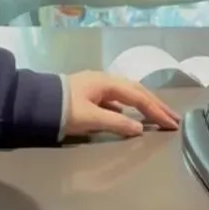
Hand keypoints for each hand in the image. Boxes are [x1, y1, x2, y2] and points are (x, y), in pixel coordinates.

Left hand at [64, 71, 180, 137]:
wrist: (35, 104)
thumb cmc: (63, 110)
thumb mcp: (91, 118)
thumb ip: (116, 124)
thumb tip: (139, 128)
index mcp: (106, 83)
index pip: (138, 96)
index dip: (156, 111)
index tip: (172, 124)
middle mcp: (104, 81)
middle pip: (136, 91)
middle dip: (155, 105)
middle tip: (174, 118)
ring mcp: (96, 87)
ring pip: (127, 94)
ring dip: (144, 105)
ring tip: (158, 116)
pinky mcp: (89, 95)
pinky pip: (117, 100)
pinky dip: (129, 108)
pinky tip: (131, 117)